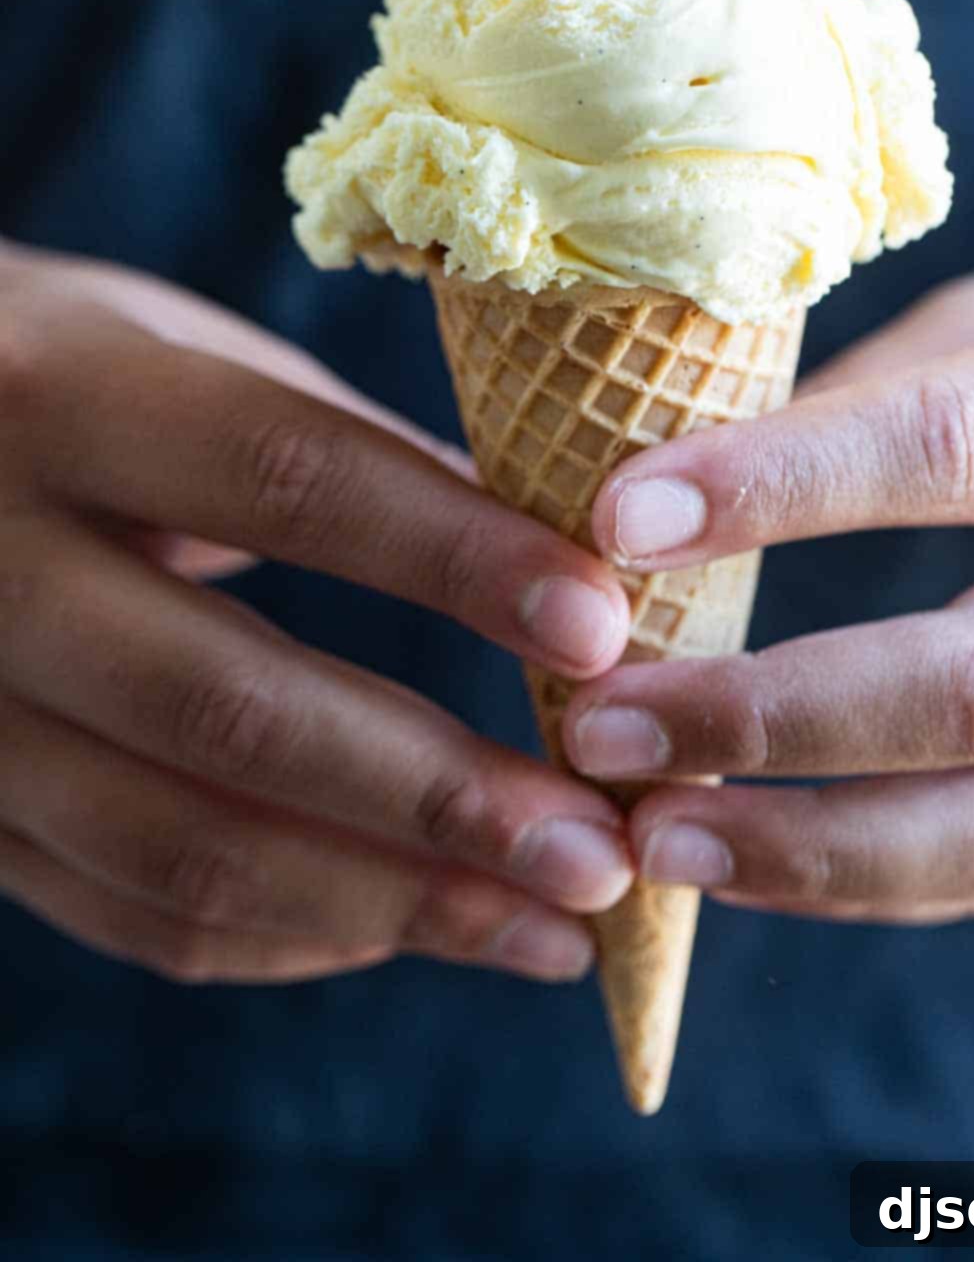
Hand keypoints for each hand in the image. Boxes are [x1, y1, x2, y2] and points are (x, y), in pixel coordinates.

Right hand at [0, 241, 632, 982]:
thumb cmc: (52, 368)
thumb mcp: (173, 352)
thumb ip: (338, 447)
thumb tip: (550, 548)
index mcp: (62, 397)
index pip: (284, 477)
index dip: (451, 558)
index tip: (604, 628)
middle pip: (229, 705)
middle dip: (437, 794)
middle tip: (602, 848)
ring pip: (178, 844)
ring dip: (387, 901)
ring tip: (553, 923)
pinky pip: (125, 907)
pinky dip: (283, 934)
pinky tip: (403, 926)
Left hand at [562, 228, 973, 923]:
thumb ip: (896, 386)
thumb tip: (692, 474)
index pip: (963, 444)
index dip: (781, 487)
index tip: (615, 518)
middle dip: (769, 715)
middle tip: (603, 724)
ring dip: (813, 849)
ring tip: (655, 836)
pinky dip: (882, 884)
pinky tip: (756, 863)